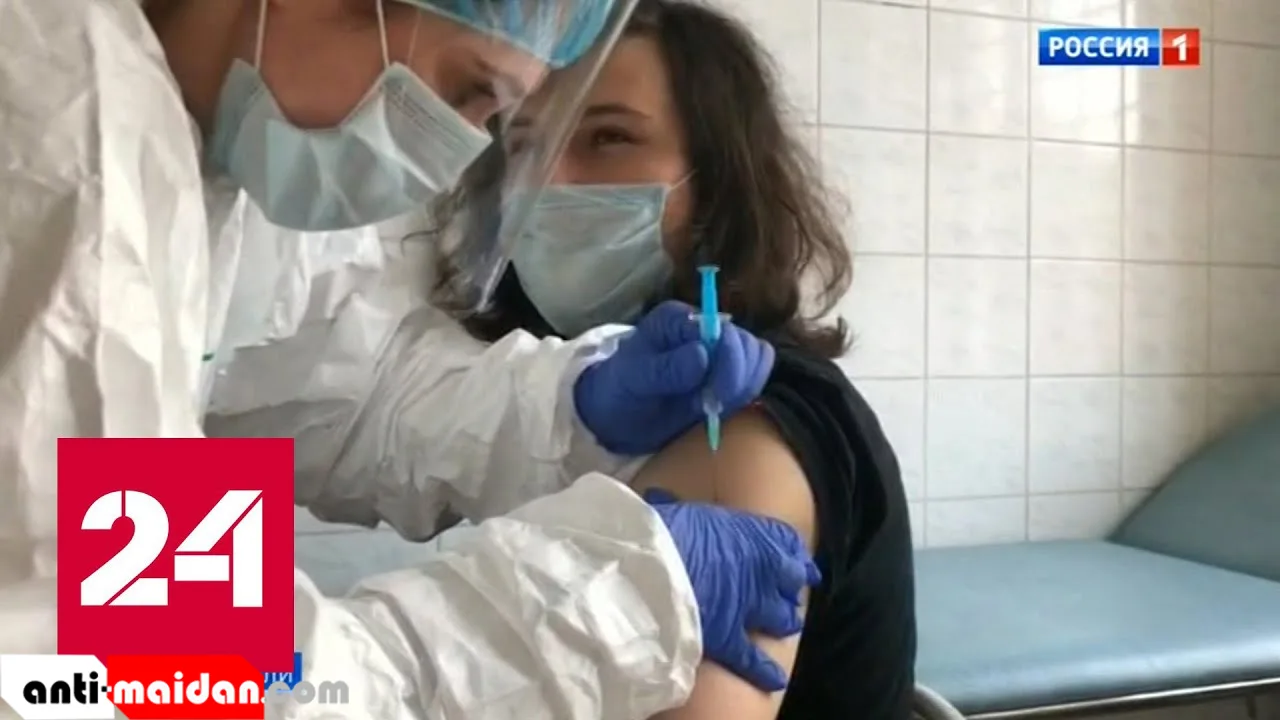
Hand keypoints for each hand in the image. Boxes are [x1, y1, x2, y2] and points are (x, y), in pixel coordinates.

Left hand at [574, 300, 774, 454]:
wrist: (615, 415)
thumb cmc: (618, 390)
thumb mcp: (634, 379)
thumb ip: (667, 369)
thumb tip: (703, 355)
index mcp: (679, 320)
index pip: (723, 330)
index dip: (727, 361)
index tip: (712, 394)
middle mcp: (704, 330)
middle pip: (748, 344)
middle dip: (735, 378)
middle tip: (710, 403)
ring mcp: (719, 353)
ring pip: (758, 360)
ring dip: (742, 387)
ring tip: (711, 405)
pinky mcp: (727, 376)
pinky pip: (753, 380)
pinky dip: (744, 396)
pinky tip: (718, 408)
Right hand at [644, 488, 819, 691]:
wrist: (654, 569)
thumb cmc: (661, 532)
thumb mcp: (674, 510)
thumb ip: (679, 508)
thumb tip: (659, 499)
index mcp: (750, 534)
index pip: (784, 540)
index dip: (792, 551)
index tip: (798, 557)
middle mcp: (760, 570)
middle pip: (789, 579)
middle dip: (791, 586)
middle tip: (792, 592)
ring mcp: (749, 606)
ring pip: (779, 617)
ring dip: (785, 621)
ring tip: (787, 625)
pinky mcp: (731, 638)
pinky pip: (754, 659)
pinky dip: (765, 671)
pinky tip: (775, 680)